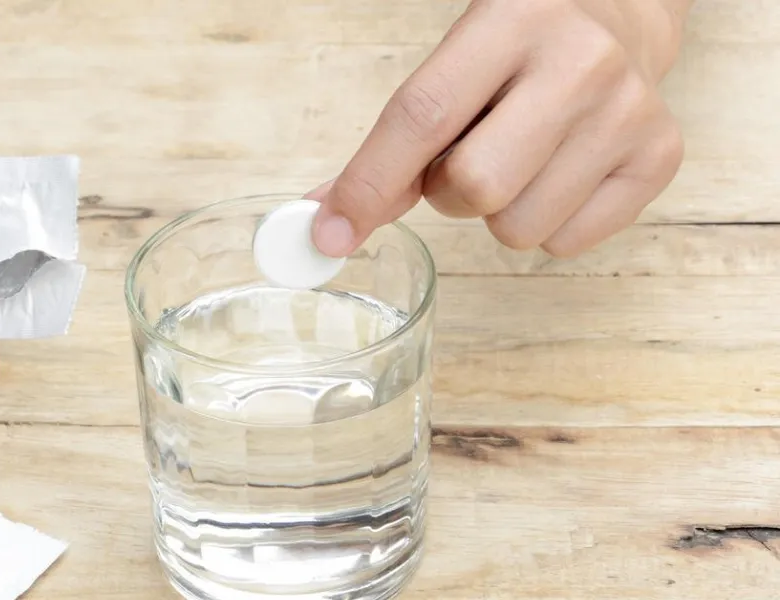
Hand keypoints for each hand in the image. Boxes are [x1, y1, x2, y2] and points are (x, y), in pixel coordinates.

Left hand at [309, 0, 687, 257]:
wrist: (618, 11)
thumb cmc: (514, 50)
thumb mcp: (450, 68)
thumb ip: (391, 146)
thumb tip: (326, 223)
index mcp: (508, 23)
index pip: (421, 117)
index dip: (368, 183)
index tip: (330, 232)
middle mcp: (579, 63)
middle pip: (474, 187)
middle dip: (447, 193)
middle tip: (462, 160)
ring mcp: (628, 112)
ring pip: (517, 228)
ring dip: (497, 212)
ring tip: (517, 158)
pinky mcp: (660, 156)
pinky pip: (565, 243)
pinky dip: (546, 224)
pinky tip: (558, 172)